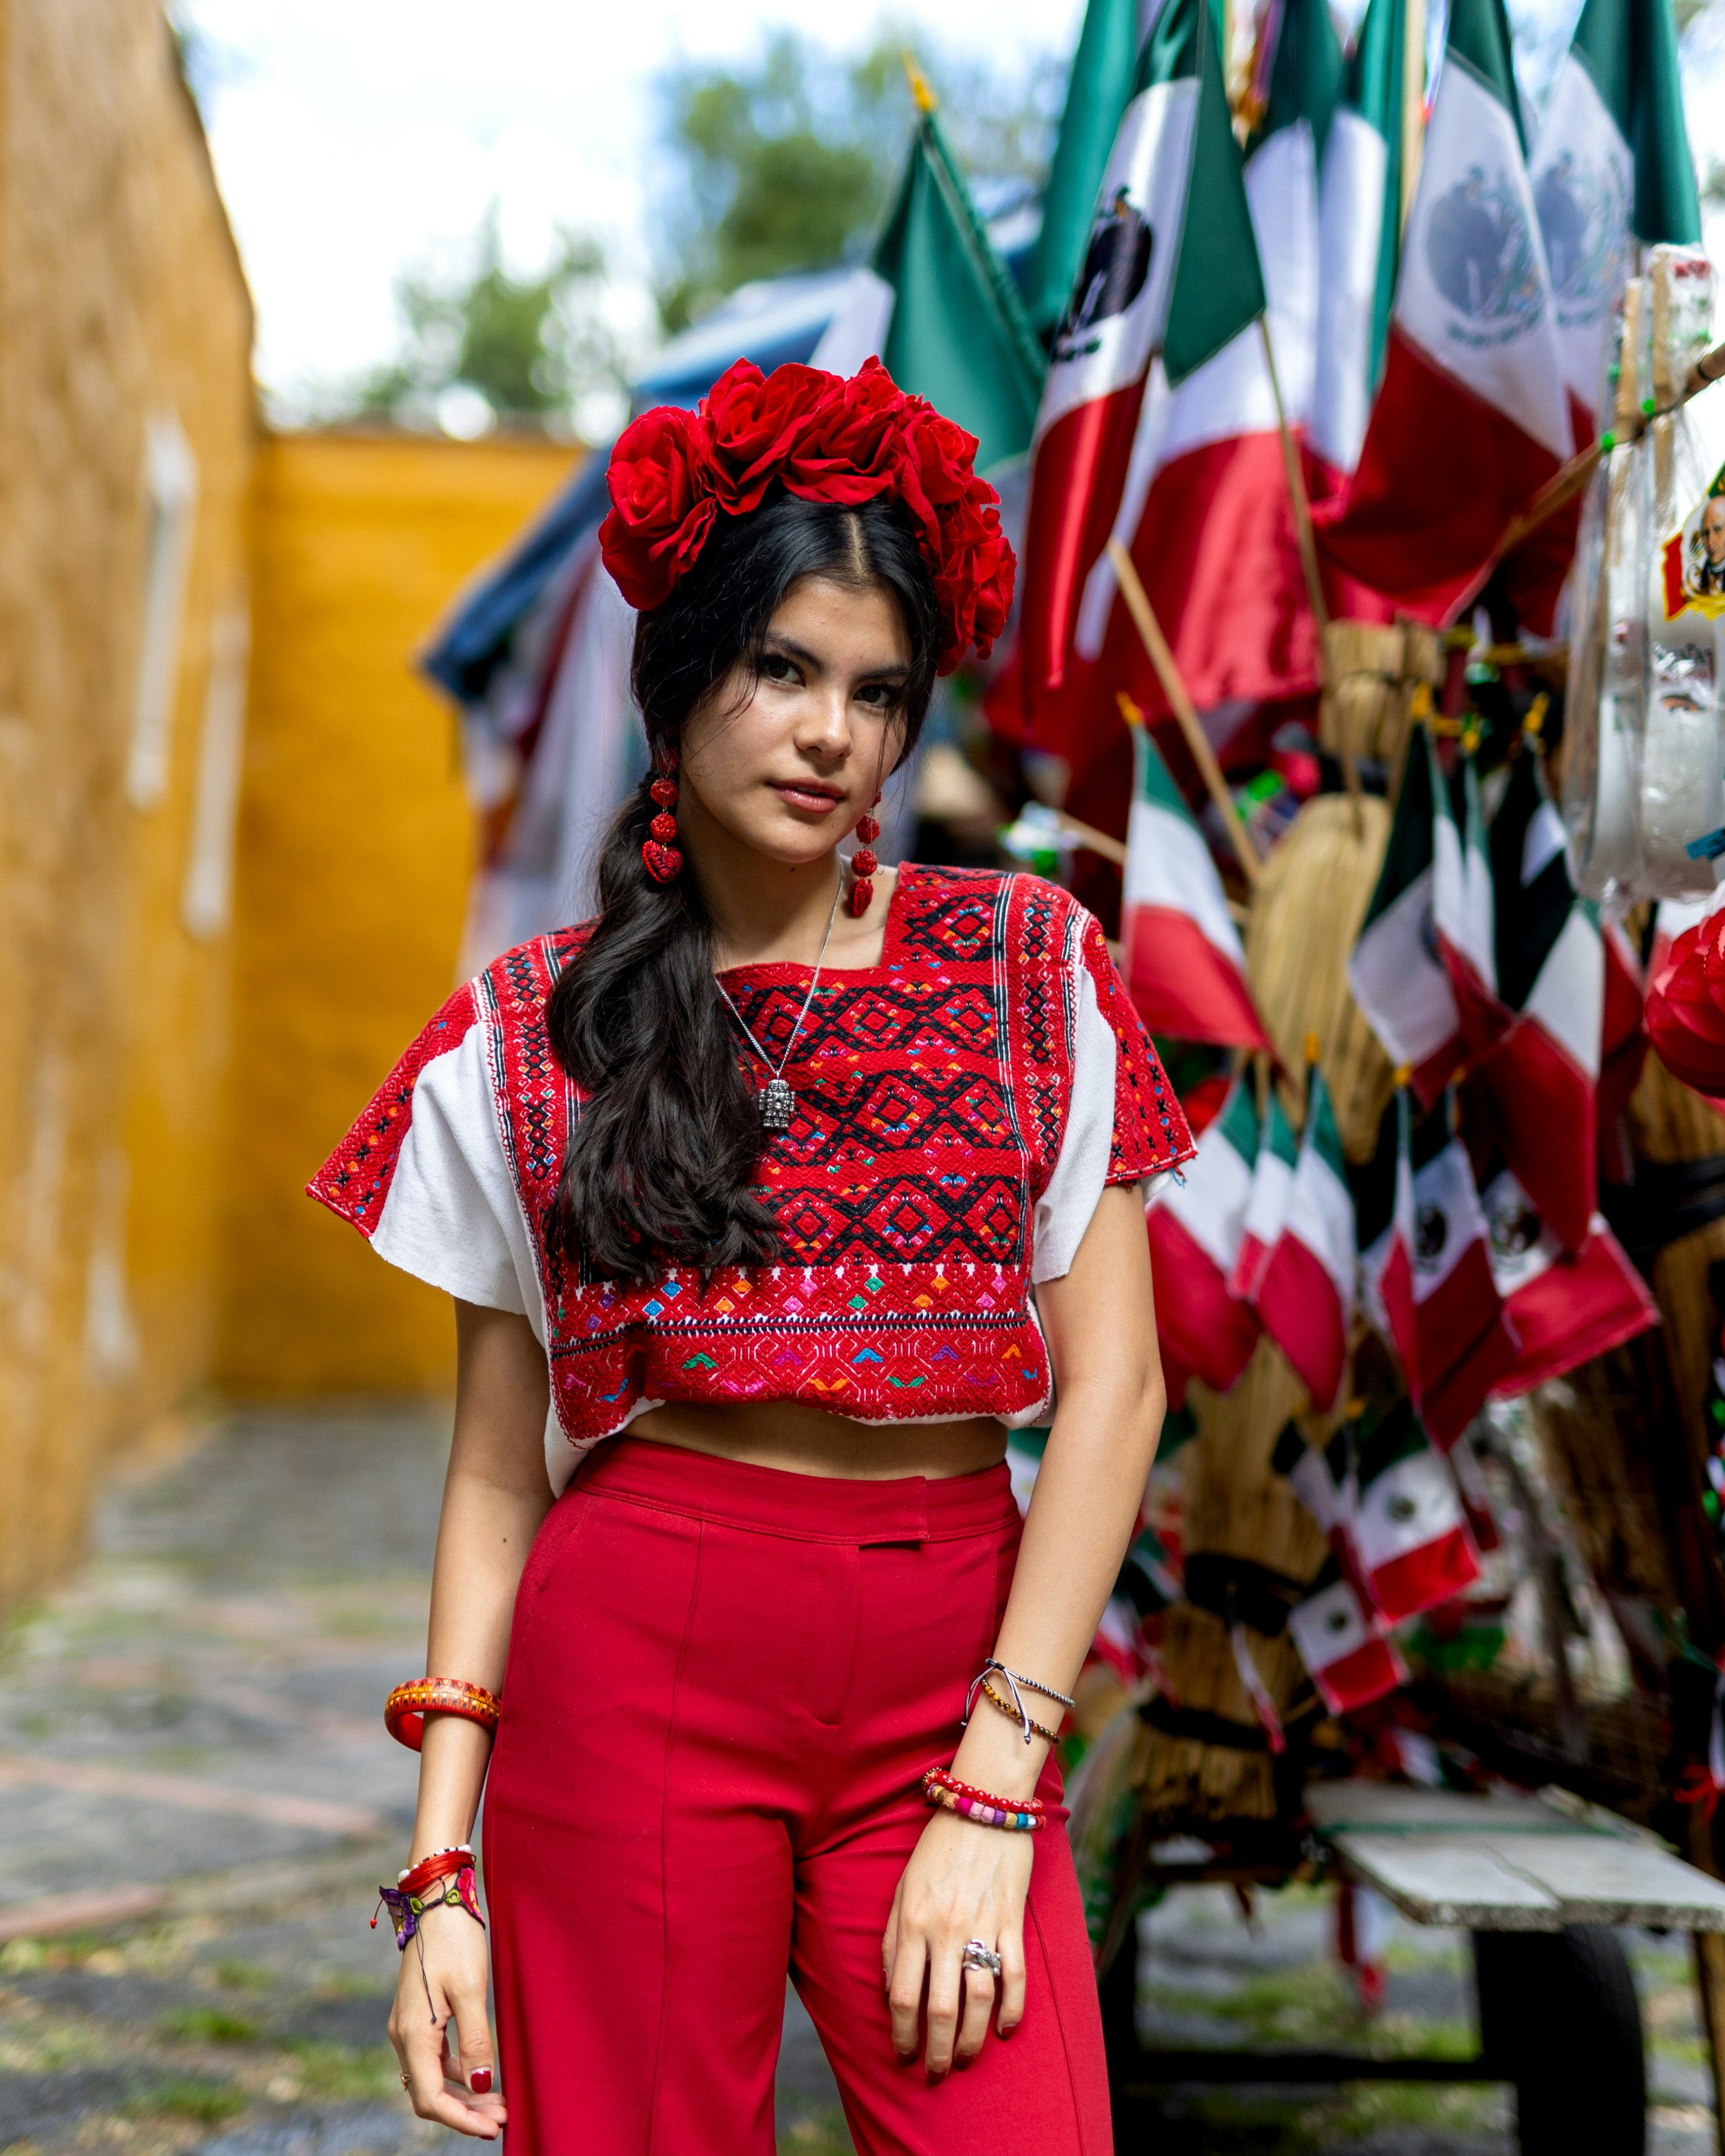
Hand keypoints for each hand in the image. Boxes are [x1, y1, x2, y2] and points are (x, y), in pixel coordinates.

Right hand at [387, 1902, 506, 2137]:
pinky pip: (432, 2057)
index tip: (495, 2128)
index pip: (431, 2098)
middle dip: (465, 2111)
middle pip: (428, 2093)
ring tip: (499, 2100)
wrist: (436, 1898)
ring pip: (431, 2077)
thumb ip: (476, 2040)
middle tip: (503, 2116)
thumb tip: (482, 2083)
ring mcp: (407, 2024)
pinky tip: (480, 2071)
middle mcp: (403, 2035)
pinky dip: (455, 2072)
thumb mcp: (471, 1989)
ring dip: (462, 2093)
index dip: (462, 2119)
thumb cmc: (455, 1939)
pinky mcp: (417, 2014)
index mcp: (412, 2034)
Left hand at [882, 1808, 1033, 2073]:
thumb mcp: (902, 1890)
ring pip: (979, 2000)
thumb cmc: (936, 1850)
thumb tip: (892, 1992)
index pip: (903, 1996)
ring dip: (972, 2039)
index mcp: (913, 1922)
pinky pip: (1015, 1976)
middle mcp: (946, 1930)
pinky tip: (1006, 2030)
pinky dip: (1013, 2009)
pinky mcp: (1012, 1920)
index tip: (903, 2055)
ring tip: (965, 2058)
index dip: (902, 2034)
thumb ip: (894, 1941)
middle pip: (940, 2009)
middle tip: (935, 2073)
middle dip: (936, 2051)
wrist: (981, 1806)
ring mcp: (982, 1926)